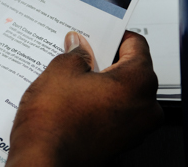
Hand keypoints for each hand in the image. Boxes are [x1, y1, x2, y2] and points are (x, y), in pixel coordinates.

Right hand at [6, 31, 162, 166]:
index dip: (114, 34)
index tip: (98, 33)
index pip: (137, 45)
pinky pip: (114, 112)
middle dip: (105, 59)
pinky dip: (98, 102)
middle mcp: (144, 108)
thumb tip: (80, 47)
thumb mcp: (60, 71)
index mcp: (137, 83)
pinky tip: (72, 98)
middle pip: (131, 69)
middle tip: (80, 53)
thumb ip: (76, 53)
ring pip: (121, 92)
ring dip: (100, 82)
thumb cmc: (53, 124)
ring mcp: (134, 129)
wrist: (43, 162)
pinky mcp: (119, 143)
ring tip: (71, 76)